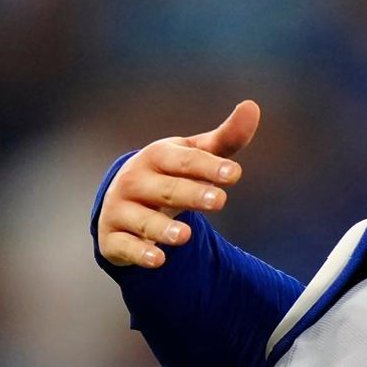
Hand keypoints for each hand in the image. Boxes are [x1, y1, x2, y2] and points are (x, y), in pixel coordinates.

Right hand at [97, 100, 259, 267]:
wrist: (123, 201)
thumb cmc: (170, 174)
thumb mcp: (194, 155)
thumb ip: (226, 138)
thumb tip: (252, 106)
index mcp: (157, 157)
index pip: (185, 160)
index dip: (209, 166)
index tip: (235, 173)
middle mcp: (135, 181)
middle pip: (167, 190)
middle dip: (191, 194)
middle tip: (219, 200)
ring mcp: (121, 210)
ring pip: (144, 221)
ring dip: (163, 229)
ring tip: (187, 236)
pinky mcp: (114, 239)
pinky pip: (126, 247)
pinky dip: (140, 253)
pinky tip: (158, 259)